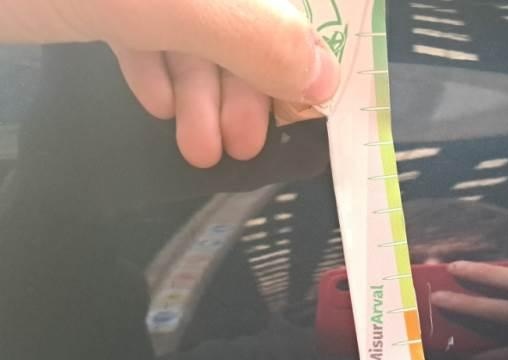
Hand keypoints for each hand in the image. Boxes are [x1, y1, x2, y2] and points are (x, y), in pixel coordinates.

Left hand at [1, 0, 339, 167]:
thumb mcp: (160, 1)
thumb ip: (251, 34)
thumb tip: (324, 77)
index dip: (293, 45)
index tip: (298, 105)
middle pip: (232, 10)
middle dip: (240, 83)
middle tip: (242, 145)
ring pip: (183, 23)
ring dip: (199, 92)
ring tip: (198, 149)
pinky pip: (134, 21)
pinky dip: (150, 67)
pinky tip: (155, 105)